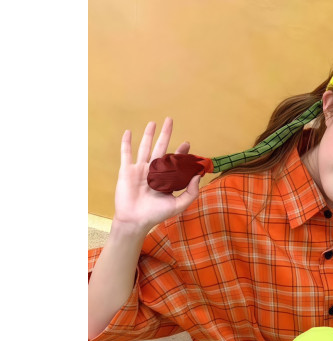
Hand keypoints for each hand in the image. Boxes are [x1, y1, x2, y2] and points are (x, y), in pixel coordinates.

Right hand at [113, 118, 200, 234]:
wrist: (135, 220)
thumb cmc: (156, 214)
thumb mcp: (178, 205)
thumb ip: (190, 192)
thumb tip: (199, 176)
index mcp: (165, 179)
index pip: (174, 161)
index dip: (181, 152)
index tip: (187, 143)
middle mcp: (153, 172)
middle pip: (160, 148)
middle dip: (166, 135)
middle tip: (170, 121)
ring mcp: (139, 170)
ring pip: (144, 148)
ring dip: (148, 135)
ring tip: (153, 123)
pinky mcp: (126, 171)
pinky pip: (126, 154)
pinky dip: (126, 143)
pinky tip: (128, 132)